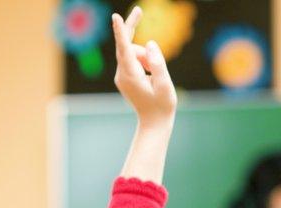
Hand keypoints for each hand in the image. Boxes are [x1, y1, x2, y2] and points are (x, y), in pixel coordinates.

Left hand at [112, 7, 175, 128]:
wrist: (154, 123)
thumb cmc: (162, 106)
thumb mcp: (165, 84)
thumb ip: (158, 62)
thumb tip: (150, 44)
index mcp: (131, 75)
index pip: (125, 49)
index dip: (121, 32)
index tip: (115, 17)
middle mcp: (122, 74)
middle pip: (127, 46)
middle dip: (134, 30)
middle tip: (139, 10)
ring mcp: (122, 75)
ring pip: (134, 53)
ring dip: (148, 58)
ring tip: (156, 76)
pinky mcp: (125, 77)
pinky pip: (134, 60)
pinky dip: (145, 62)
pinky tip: (151, 76)